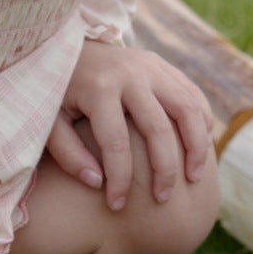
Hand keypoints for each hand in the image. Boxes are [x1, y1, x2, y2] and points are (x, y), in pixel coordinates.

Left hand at [46, 40, 213, 210]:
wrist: (65, 47)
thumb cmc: (56, 91)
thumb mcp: (50, 120)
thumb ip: (68, 153)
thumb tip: (96, 183)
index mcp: (97, 88)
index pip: (116, 143)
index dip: (119, 180)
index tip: (116, 206)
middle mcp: (128, 74)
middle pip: (159, 129)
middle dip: (164, 170)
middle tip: (162, 199)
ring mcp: (149, 66)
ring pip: (187, 109)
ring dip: (196, 147)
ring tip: (193, 178)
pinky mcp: (160, 64)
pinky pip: (191, 94)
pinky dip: (201, 122)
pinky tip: (200, 149)